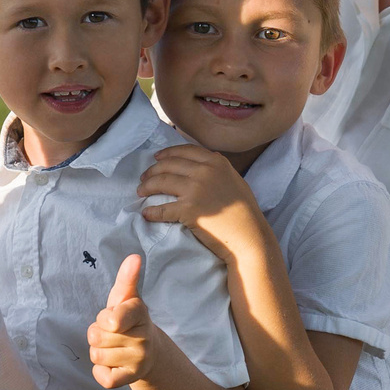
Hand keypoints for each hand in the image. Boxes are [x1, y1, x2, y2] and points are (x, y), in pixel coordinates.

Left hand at [87, 253, 157, 388]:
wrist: (148, 352)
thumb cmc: (128, 320)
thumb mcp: (125, 298)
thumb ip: (127, 278)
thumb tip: (134, 257)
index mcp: (140, 313)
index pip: (110, 319)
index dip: (103, 319)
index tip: (112, 318)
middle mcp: (143, 337)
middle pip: (95, 336)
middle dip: (97, 334)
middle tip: (112, 334)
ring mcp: (139, 359)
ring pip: (96, 355)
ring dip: (98, 352)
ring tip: (112, 347)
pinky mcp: (132, 378)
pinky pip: (103, 378)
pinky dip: (101, 372)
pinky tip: (112, 365)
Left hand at [136, 144, 264, 261]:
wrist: (249, 237)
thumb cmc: (245, 212)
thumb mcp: (236, 180)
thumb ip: (220, 168)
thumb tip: (209, 156)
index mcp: (216, 162)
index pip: (185, 151)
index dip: (167, 153)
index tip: (156, 158)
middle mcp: (205, 172)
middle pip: (169, 165)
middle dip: (153, 170)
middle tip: (144, 177)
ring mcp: (196, 190)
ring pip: (162, 182)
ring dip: (147, 187)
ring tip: (140, 192)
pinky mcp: (188, 211)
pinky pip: (162, 209)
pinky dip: (151, 212)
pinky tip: (146, 213)